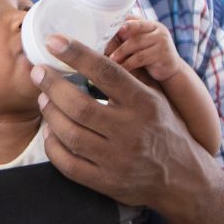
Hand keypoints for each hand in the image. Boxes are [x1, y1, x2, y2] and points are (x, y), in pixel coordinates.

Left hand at [32, 34, 214, 211]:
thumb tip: (98, 46)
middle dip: (52, 85)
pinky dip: (53, 145)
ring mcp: (118, 160)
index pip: (107, 73)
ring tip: (43, 99)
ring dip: (50, 113)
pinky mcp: (107, 182)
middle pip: (80, 106)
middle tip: (38, 72)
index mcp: (144, 104)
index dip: (78, 54)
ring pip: (70, 134)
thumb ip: (131, 77)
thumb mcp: (158, 99)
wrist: (185, 179)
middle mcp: (131, 131)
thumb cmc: (166, 130)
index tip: (54, 41)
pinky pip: (69, 164)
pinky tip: (50, 131)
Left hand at [104, 17, 186, 83]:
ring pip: (137, 44)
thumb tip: (107, 35)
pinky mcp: (163, 54)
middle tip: (105, 46)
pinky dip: (129, 63)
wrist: (171, 70)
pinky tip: (122, 68)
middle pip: (134, 31)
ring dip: (121, 52)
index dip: (120, 23)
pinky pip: (141, 58)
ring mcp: (162, 41)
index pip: (134, 19)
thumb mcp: (143, 44)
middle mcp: (158, 29)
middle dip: (118, 38)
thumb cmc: (152, 56)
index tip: (106, 28)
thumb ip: (131, 36)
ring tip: (111, 60)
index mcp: (152, 24)